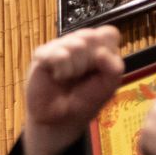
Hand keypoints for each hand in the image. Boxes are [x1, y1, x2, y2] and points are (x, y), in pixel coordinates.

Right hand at [22, 27, 122, 154]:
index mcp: (97, 46)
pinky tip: (57, 77)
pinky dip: (61, 69)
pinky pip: (57, 54)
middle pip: (92, 37)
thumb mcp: (109, 85)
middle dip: (90, 63)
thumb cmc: (85, 100)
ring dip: (75, 68)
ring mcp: (59, 46)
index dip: (107, 51)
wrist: (61, 120)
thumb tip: (100, 53)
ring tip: (68, 79)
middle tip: (82, 77)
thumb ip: (114, 67)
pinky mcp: (42, 55)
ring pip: (76, 44)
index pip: (107, 33)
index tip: (100, 70)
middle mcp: (78, 41)